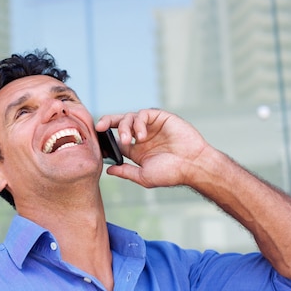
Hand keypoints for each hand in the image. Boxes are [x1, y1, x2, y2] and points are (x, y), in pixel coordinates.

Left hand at [95, 109, 210, 187]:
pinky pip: (143, 114)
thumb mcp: (143, 176)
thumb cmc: (171, 173)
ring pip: (128, 117)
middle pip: (118, 123)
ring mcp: (150, 126)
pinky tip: (141, 136)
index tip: (97, 141)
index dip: (104, 138)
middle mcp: (141, 136)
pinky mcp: (160, 118)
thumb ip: (125, 172)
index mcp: (135, 150)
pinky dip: (138, 123)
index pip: (114, 139)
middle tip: (99, 127)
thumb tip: (108, 170)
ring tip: (128, 140)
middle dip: (106, 122)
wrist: (193, 165)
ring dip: (124, 127)